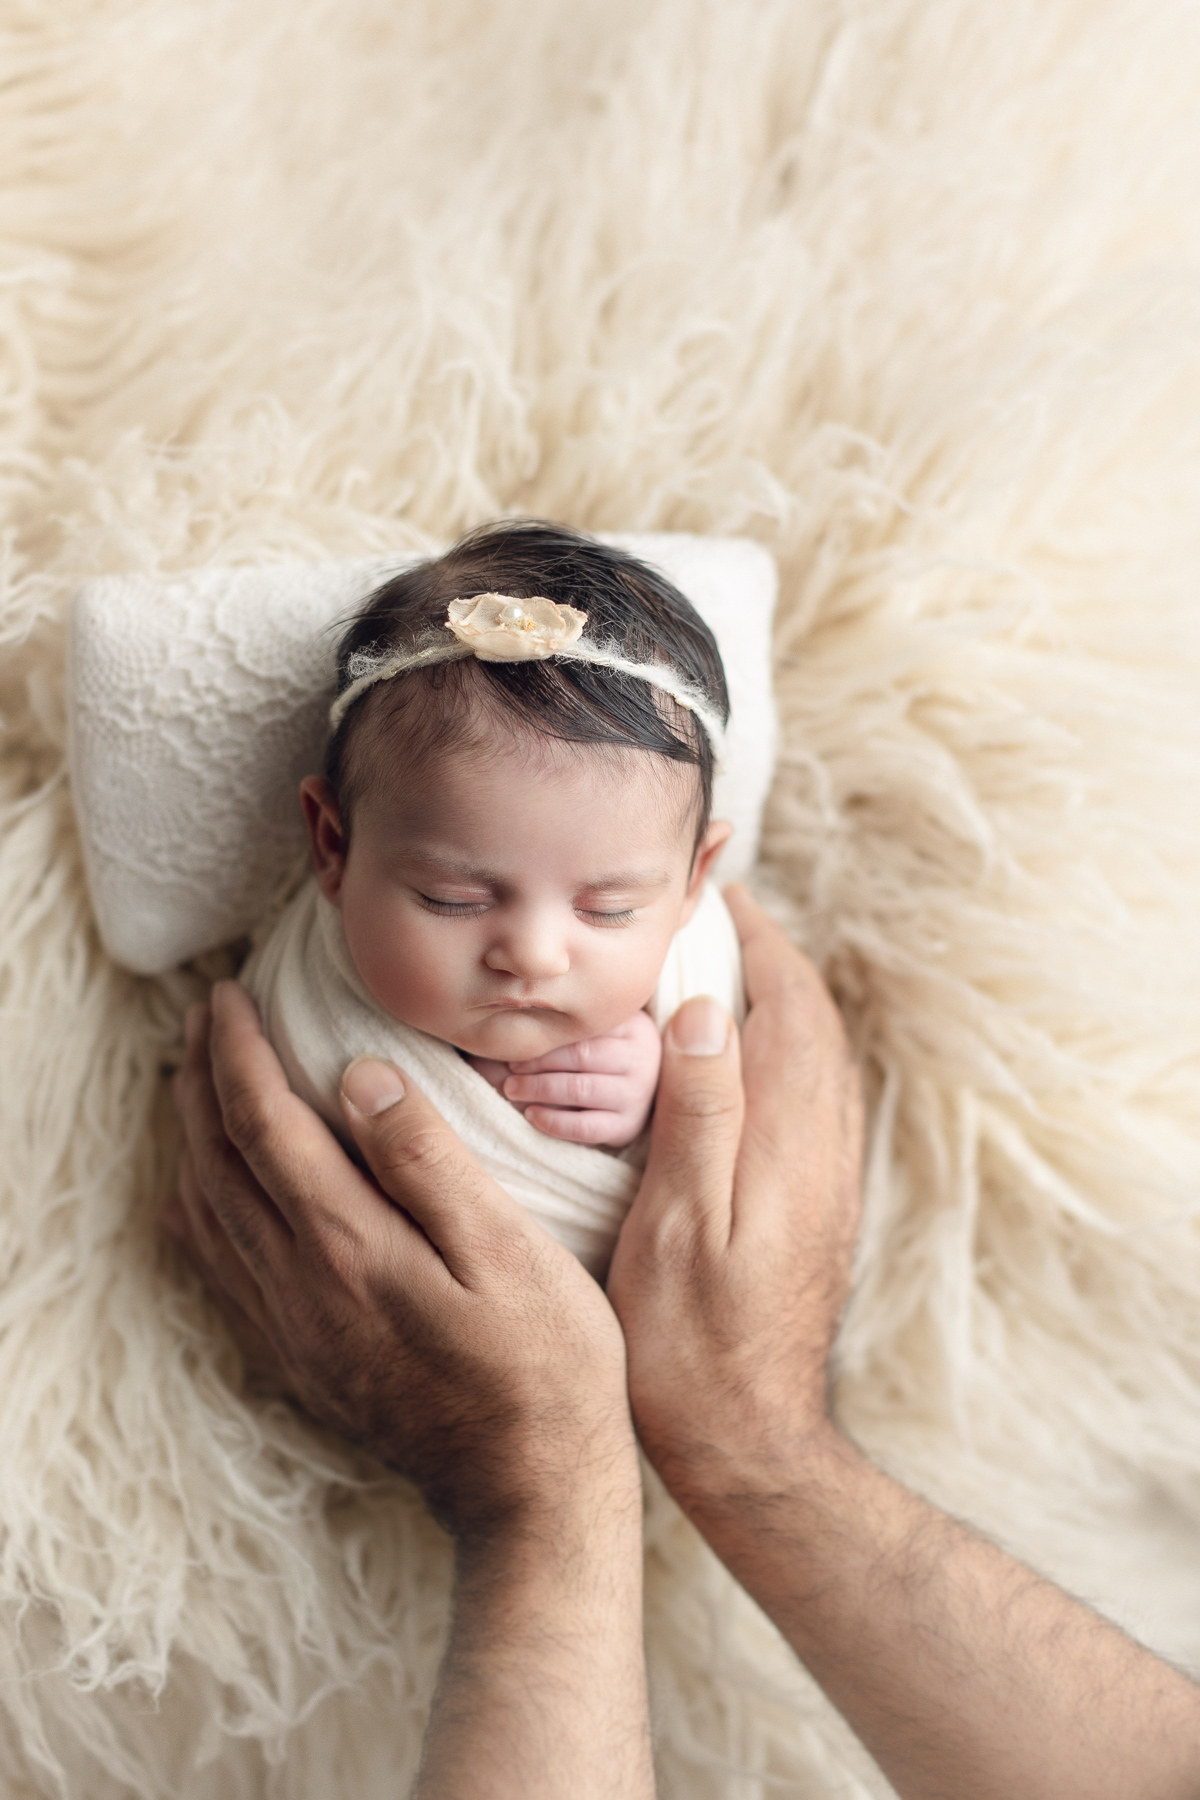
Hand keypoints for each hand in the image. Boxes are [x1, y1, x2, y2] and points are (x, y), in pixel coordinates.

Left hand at [168, 981, 638, 1545]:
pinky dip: (197, 1212)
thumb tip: (360, 1075)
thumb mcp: (507, 1248)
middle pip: (216, 1161)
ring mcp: (293, 1328)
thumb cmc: (544, 1361)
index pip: (262, 1123)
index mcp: (347, 1243)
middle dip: (200, 1079)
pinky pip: (219, 1270)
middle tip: (204, 1017)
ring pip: (207, 1212)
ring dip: (192, 1137)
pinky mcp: (301, 1359)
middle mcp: (299, 1284)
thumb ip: (427, 1159)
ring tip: (197, 1082)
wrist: (531, 1490)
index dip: (238, 1051)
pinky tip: (200, 1196)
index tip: (231, 994)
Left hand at [468, 1009, 662, 1146]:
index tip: (519, 1041)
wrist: (646, 1092)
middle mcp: (640, 1060)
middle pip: (581, 1057)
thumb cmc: (610, 1053)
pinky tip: (532, 1115)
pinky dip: (554, 1121)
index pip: (585, 1029)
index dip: (548, 1037)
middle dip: (538, 1063)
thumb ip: (578, 1022)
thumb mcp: (606, 1030)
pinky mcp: (627, 1126)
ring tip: (512, 1088)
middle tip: (510, 1067)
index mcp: (634, 1028)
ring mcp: (635, 1095)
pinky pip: (585, 1126)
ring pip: (580, 1090)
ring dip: (539, 1089)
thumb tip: (522, 1015)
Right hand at [607, 884, 862, 1514]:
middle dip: (772, 961)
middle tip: (714, 923)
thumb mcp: (681, 1223)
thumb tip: (709, 1012)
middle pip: (815, 1026)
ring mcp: (824, 1183)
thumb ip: (703, 1114)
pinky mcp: (816, 1210)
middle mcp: (821, 1151)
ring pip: (818, 1063)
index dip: (759, 944)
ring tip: (721, 976)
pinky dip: (781, 1055)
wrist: (751, 1444)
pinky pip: (811, 1102)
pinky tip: (739, 1066)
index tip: (716, 899)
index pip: (792, 1009)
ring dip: (780, 1005)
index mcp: (789, 1141)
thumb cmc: (693, 1342)